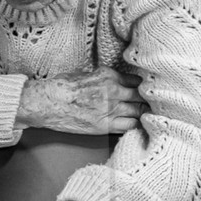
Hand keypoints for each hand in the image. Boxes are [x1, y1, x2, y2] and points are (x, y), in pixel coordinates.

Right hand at [15, 68, 142, 134]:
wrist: (49, 102)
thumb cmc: (61, 87)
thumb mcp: (85, 74)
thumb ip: (103, 78)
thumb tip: (111, 82)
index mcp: (109, 75)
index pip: (136, 80)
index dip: (143, 86)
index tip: (145, 90)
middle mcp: (114, 91)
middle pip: (142, 96)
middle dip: (148, 100)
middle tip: (152, 104)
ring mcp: (111, 109)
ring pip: (138, 112)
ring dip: (143, 113)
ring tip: (147, 116)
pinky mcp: (105, 125)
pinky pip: (129, 126)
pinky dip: (135, 125)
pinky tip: (138, 126)